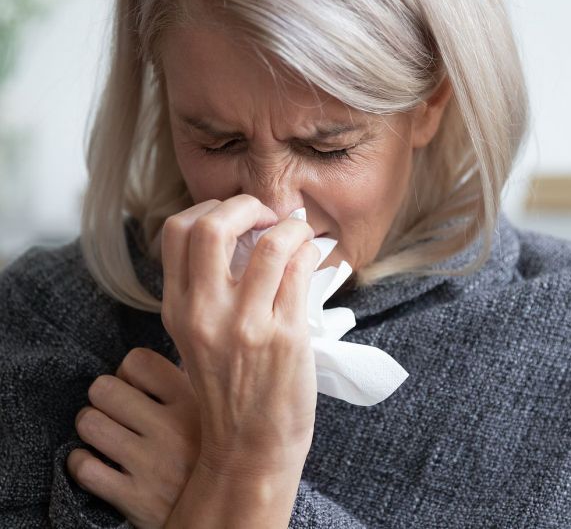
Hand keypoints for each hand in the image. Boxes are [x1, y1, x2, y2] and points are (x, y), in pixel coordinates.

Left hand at [67, 347, 200, 528]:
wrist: (221, 512)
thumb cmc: (210, 454)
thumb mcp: (213, 413)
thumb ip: (190, 384)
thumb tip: (168, 357)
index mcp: (192, 401)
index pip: (137, 360)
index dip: (128, 371)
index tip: (134, 386)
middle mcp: (171, 428)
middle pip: (104, 388)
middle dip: (103, 397)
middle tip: (113, 409)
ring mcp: (151, 464)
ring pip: (89, 424)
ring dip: (91, 426)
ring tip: (104, 433)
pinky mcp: (133, 498)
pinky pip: (83, 467)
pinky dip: (81, 461)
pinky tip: (97, 462)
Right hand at [161, 194, 319, 479]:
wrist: (249, 447)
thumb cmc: (228, 389)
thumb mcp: (197, 336)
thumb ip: (207, 288)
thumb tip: (246, 232)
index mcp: (177, 308)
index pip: (176, 230)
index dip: (210, 208)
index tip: (236, 217)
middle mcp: (204, 312)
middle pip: (213, 225)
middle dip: (246, 205)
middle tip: (265, 215)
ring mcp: (246, 325)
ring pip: (271, 243)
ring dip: (292, 226)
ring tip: (298, 233)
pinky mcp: (285, 336)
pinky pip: (300, 270)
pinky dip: (310, 250)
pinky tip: (312, 256)